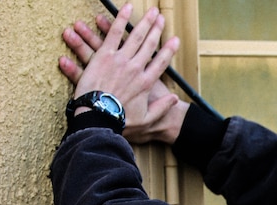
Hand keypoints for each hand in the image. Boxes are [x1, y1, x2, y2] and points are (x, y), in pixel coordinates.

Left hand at [58, 4, 186, 142]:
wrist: (100, 119)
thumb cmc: (121, 121)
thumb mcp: (146, 119)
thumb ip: (161, 108)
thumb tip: (174, 99)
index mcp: (146, 82)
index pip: (161, 62)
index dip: (169, 50)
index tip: (175, 40)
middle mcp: (135, 68)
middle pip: (149, 45)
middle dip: (156, 29)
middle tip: (160, 17)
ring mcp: (120, 61)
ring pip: (134, 37)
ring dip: (143, 22)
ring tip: (150, 12)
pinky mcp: (104, 56)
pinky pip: (113, 34)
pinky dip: (119, 21)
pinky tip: (125, 9)